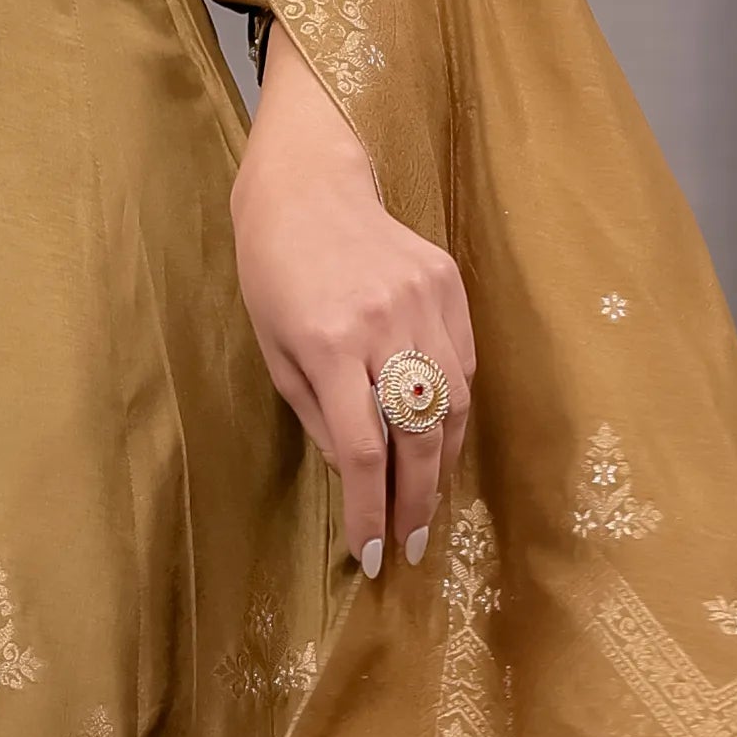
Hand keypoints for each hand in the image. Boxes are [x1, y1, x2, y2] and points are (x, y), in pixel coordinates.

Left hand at [229, 41, 474, 577]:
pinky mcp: (450, 284)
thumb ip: (318, 417)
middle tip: (413, 544)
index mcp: (328, 344)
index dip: (371, 510)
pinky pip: (463, 364)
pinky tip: (436, 435)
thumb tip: (357, 478)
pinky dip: (452, 409)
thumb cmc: (273, 272)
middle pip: (418, 436)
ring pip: (453, 405)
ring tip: (427, 499)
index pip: (362, 451)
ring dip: (444, 463)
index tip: (375, 552)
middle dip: (418, 501)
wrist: (309, 184)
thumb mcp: (275, 352)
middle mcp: (384, 324)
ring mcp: (424, 301)